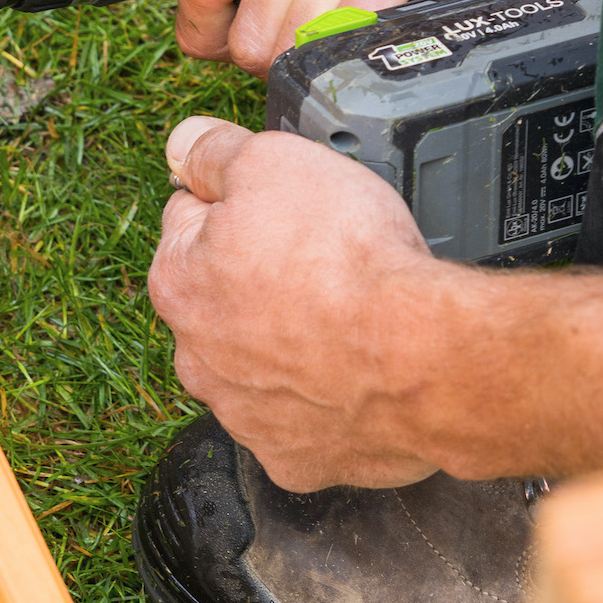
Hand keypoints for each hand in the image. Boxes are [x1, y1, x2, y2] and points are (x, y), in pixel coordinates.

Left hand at [149, 116, 460, 489]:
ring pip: (262, 362)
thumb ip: (213, 150)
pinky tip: (358, 374)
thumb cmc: (348, 261)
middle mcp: (196, 357)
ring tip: (347, 318)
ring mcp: (244, 415)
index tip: (281, 209)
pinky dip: (328, 399)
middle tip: (322, 261)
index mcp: (177, 281)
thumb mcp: (271, 162)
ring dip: (292, 341)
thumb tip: (181, 143)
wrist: (425, 357)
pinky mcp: (296, 459)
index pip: (189, 220)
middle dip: (262, 277)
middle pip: (222, 296)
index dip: (241, 203)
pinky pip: (306, 420)